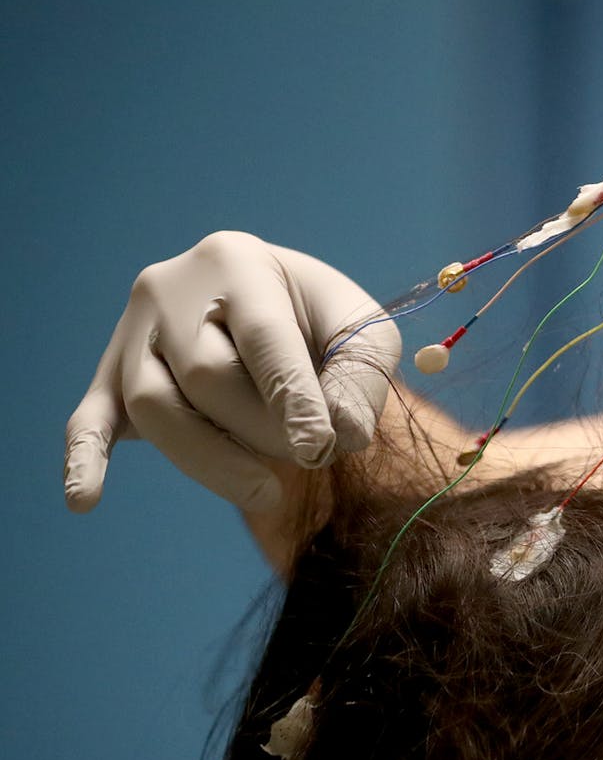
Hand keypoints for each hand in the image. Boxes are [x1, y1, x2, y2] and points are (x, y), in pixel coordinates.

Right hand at [64, 231, 400, 513]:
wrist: (271, 308)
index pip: (263, 336)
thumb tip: (345, 432)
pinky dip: (85, 460)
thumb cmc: (320, 321)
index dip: (293, 396)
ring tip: (267, 491)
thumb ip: (359, 376)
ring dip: (212, 458)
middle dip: (264, 428)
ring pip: (153, 405)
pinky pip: (87, 421)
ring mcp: (133, 334)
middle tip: (313, 456)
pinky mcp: (110, 379)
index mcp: (236, 261)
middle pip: (207, 373)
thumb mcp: (360, 329)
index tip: (320, 447)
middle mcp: (171, 288)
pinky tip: (85, 498)